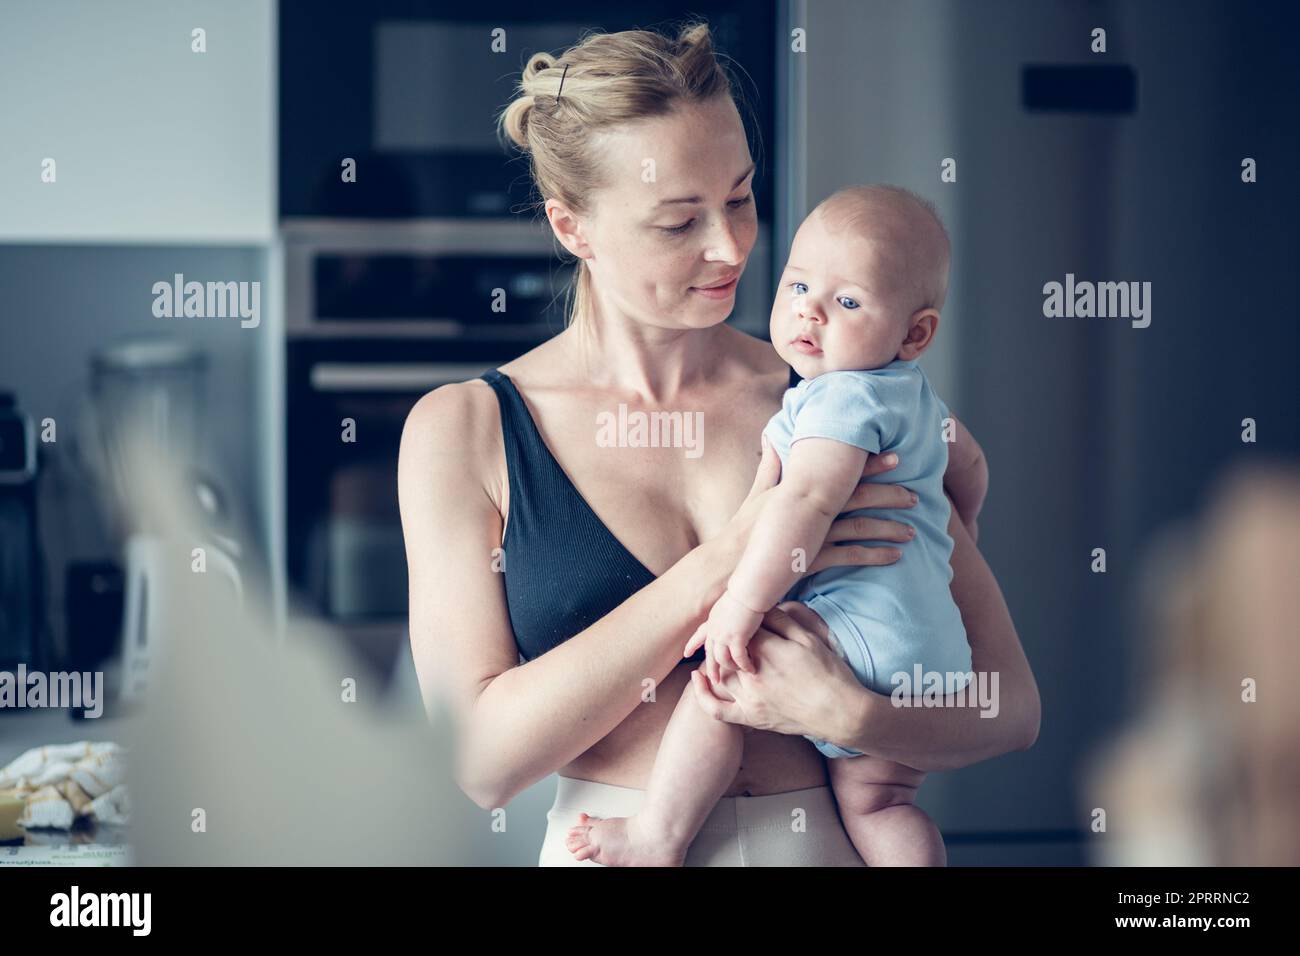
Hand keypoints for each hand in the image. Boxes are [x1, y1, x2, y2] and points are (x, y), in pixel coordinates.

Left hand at [684, 590, 764, 680]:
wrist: (747, 591)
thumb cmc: (744, 593)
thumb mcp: (729, 604)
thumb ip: (728, 614)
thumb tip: (733, 617)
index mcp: (712, 621)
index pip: (699, 635)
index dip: (692, 645)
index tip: (686, 653)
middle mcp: (715, 630)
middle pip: (709, 654)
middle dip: (711, 669)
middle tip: (714, 680)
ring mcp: (724, 636)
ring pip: (722, 659)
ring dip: (730, 668)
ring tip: (738, 674)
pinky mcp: (736, 639)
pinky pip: (739, 658)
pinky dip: (744, 666)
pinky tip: (751, 670)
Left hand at [689, 602, 876, 743]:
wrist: (841, 713)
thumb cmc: (830, 673)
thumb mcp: (809, 638)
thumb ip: (781, 621)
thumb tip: (762, 607)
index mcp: (766, 650)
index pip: (742, 629)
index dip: (744, 622)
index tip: (749, 618)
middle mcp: (752, 674)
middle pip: (725, 649)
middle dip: (725, 638)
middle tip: (731, 631)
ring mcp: (749, 698)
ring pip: (718, 673)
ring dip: (715, 660)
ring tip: (719, 649)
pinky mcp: (750, 717)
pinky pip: (717, 710)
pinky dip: (703, 694)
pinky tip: (698, 679)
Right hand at [704, 441, 918, 606]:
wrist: (728, 567)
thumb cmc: (743, 530)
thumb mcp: (757, 494)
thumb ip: (770, 466)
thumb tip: (771, 437)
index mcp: (801, 490)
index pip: (842, 471)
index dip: (871, 463)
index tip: (896, 456)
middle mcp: (810, 509)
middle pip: (859, 496)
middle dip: (890, 493)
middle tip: (916, 494)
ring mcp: (813, 535)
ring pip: (861, 527)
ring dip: (889, 528)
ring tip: (912, 531)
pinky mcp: (814, 560)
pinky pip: (851, 556)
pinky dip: (875, 555)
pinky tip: (895, 557)